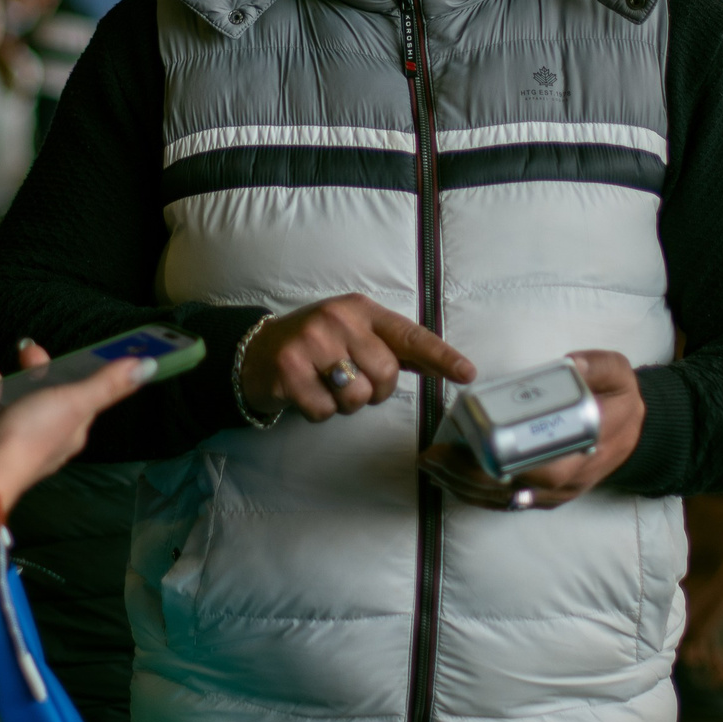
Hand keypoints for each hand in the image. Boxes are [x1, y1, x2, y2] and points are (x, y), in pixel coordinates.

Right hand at [0, 342, 151, 514]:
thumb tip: (148, 366)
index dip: (80, 368)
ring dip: (4, 377)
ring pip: (18, 397)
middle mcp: (51, 433)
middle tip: (26, 348)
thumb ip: (107, 384)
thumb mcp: (74, 402)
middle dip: (37, 367)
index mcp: (75, 426)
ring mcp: (21, 437)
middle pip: (49, 391)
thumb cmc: (31, 436)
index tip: (75, 347)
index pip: (85, 391)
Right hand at [241, 293, 475, 422]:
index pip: (409, 334)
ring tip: (325, 385)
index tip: (467, 373)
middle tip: (350, 381)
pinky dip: (318, 412)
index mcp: (360, 309)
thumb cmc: (314, 345)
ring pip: (356, 397)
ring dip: (344, 404)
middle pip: (385, 375)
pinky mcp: (287, 370)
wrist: (255, 352)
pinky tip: (304, 393)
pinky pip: (324, 411)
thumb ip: (394, 348)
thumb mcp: (353, 333)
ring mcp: (310, 343)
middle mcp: (337, 320)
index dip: (440, 356)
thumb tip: (447, 366)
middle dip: (374, 391)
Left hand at [416, 351, 643, 511]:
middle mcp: (574, 476)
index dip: (510, 462)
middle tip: (436, 456)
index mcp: (591, 445)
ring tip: (433, 467)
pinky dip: (478, 496)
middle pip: (520, 487)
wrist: (635, 432)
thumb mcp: (620, 373)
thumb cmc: (620, 398)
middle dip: (473, 476)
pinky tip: (450, 480)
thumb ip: (599, 365)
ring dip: (467, 488)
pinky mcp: (549, 498)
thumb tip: (574, 364)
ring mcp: (561, 492)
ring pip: (510, 500)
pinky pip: (511, 504)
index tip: (475, 446)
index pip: (550, 466)